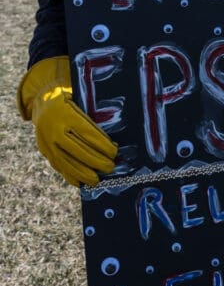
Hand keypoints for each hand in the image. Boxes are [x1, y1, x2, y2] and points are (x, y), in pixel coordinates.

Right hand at [18, 56, 117, 186]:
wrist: (43, 104)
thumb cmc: (71, 102)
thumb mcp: (81, 103)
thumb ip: (94, 116)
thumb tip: (116, 134)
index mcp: (67, 114)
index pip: (88, 133)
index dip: (102, 145)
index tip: (114, 152)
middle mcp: (56, 129)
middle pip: (78, 150)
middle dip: (96, 161)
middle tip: (110, 167)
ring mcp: (48, 142)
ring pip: (67, 162)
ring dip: (83, 173)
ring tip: (97, 180)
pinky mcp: (44, 150)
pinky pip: (57, 166)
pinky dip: (70, 176)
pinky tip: (80, 183)